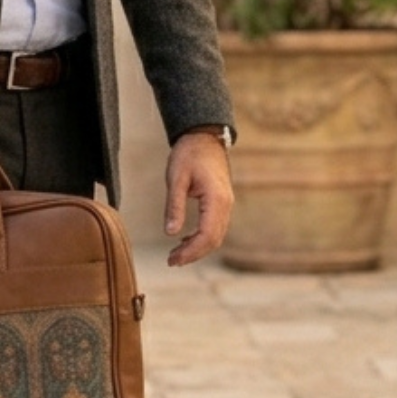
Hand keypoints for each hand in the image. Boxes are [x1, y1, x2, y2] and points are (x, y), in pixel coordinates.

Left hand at [163, 132, 233, 266]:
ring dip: (198, 248)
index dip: (190, 251)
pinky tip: (184, 239)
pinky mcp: (222, 202)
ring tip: (176, 254)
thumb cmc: (189, 154)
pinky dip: (202, 238)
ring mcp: (226, 204)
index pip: (207, 235)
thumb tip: (170, 233)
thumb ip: (174, 206)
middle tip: (171, 261)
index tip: (172, 260)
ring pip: (216, 235)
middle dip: (193, 254)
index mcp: (216, 199)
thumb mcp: (176, 178)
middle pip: (214, 240)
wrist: (204, 136)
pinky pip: (215, 227)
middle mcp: (226, 204)